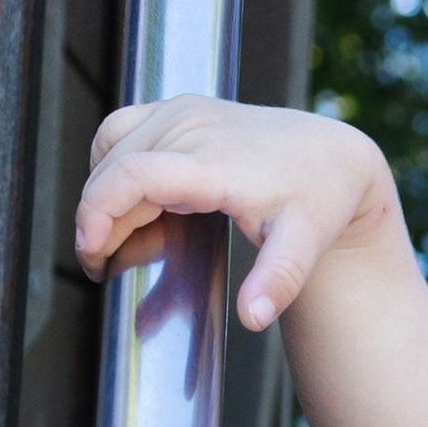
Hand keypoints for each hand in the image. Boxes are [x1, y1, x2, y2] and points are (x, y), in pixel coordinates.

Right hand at [76, 99, 395, 329]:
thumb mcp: (306, 243)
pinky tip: (134, 205)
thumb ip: (278, 280)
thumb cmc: (319, 198)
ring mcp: (182, 111)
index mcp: (215, 160)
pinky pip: (121, 133)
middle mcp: (192, 125)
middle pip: (113, 170)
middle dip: (97, 221)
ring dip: (104, 196)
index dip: (97, 212)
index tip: (92, 253)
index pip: (132, 174)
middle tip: (107, 267)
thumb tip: (254, 318)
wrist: (334, 156)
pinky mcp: (178, 108)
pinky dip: (113, 169)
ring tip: (124, 240)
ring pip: (110, 151)